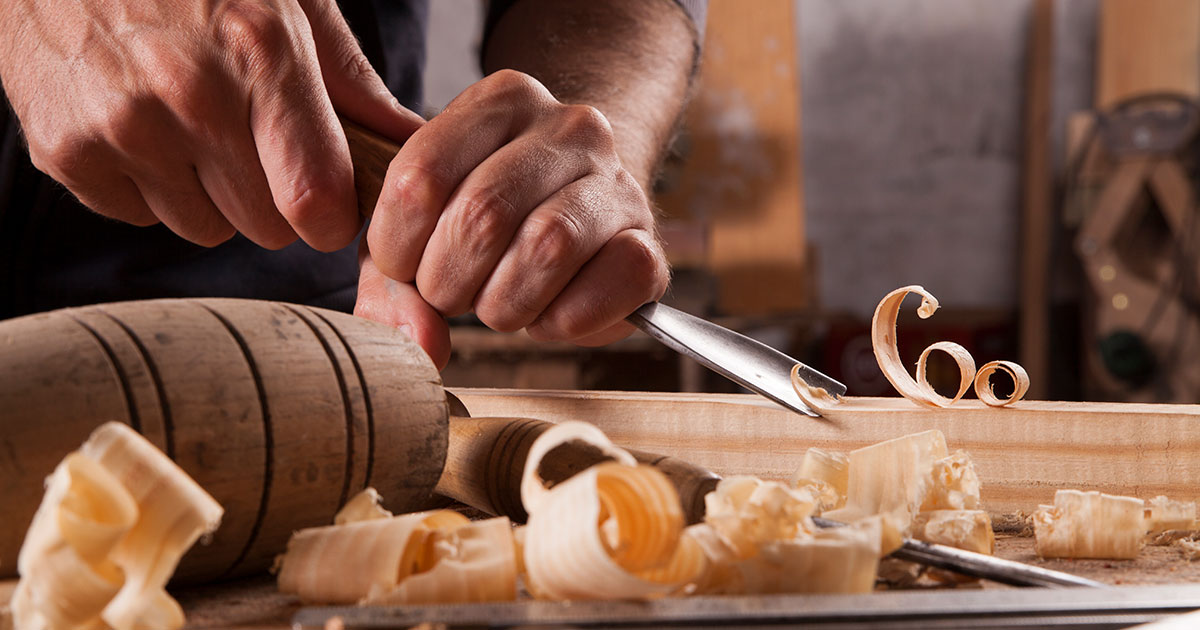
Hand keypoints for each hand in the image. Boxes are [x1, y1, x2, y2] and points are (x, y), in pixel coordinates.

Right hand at [0, 0, 421, 248]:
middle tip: (252, 141)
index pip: (316, 201)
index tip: (328, 202)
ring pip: (204, 228)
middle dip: (273, 199)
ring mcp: (121, 127)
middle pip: (266, 227)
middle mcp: (189, 96)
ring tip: (190, 124)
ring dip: (209, 195)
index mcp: (260, 53)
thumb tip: (412, 143)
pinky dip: (147, 186)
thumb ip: (351, 82)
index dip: (331, 216)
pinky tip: (139, 124)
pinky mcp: (64, 151)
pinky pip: (138, 216)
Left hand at [361, 70, 669, 351]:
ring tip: (499, 306)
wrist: (583, 221)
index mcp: (503, 99)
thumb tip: (416, 343)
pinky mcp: (651, 245)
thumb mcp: (423, 228)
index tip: (405, 267)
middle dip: (448, 280)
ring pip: (547, 246)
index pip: (422, 174)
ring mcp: (619, 182)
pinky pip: (606, 286)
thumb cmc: (490, 225)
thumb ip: (392, 280)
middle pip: (483, 212)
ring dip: (504, 303)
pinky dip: (564, 321)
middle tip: (450, 296)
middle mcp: (570, 127)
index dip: (397, 244)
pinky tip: (549, 315)